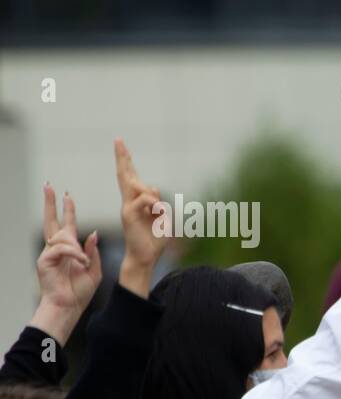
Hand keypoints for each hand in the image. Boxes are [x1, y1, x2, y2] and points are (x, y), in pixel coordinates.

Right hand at [35, 186, 101, 338]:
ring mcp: (49, 254)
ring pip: (62, 236)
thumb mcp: (93, 270)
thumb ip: (93, 251)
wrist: (69, 306)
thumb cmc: (80, 292)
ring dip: (76, 247)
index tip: (67, 195)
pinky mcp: (44, 260)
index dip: (67, 210)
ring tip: (83, 262)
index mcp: (70, 249)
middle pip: (52, 221)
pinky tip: (80, 262)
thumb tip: (94, 234)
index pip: (67, 224)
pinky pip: (60, 248)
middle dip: (51, 203)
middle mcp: (57, 248)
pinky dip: (73, 254)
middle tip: (49, 186)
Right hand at [114, 139, 170, 296]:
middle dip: (123, 157)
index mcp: (137, 201)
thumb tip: (153, 188)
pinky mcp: (128, 214)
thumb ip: (158, 203)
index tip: (120, 144)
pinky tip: (158, 213)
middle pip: (125, 175)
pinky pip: (145, 199)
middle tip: (118, 140)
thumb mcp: (162, 218)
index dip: (126, 161)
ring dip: (154, 197)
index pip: (131, 177)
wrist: (145, 257)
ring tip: (157, 214)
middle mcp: (129, 201)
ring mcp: (127, 207)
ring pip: (140, 186)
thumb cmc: (154, 240)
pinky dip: (155, 204)